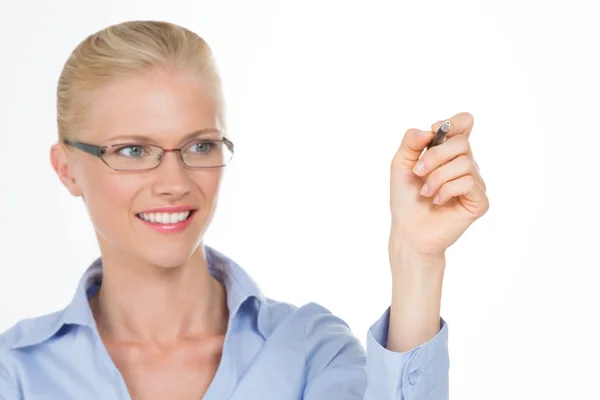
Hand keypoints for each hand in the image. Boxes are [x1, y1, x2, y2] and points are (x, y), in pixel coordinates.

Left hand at [388, 112, 488, 263]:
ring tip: (426, 192)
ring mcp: (476, 183)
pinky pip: (468, 183)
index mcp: (450, 152)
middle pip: (462, 143)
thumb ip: (411, 141)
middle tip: (418, 173)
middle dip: (434, 156)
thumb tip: (431, 129)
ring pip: (464, 164)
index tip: (434, 130)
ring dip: (436, 177)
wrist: (408, 230)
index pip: (465, 123)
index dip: (454, 122)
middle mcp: (467, 164)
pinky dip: (446, 190)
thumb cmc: (406, 198)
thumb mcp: (401, 164)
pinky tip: (437, 201)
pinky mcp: (480, 202)